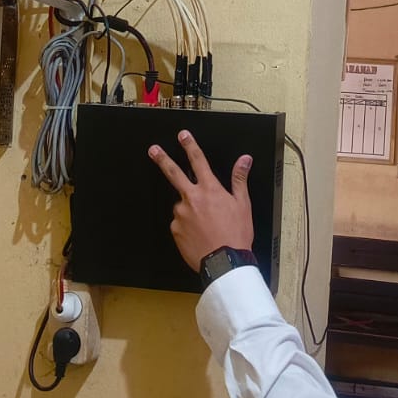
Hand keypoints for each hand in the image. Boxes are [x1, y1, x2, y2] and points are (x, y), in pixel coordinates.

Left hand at [148, 130, 253, 272]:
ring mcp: (181, 214)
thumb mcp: (243, 204)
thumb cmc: (236, 235)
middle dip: (163, 159)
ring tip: (205, 225)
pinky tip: (199, 234)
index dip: (190, 145)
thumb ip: (240, 179)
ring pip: (182, 205)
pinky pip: (179, 223)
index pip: (198, 161)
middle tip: (153, 150)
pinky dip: (187, 225)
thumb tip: (244, 160)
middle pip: (173, 173)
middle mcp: (192, 198)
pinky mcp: (175, 229)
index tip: (182, 135)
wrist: (224, 262)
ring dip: (189, 209)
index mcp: (209, 189)